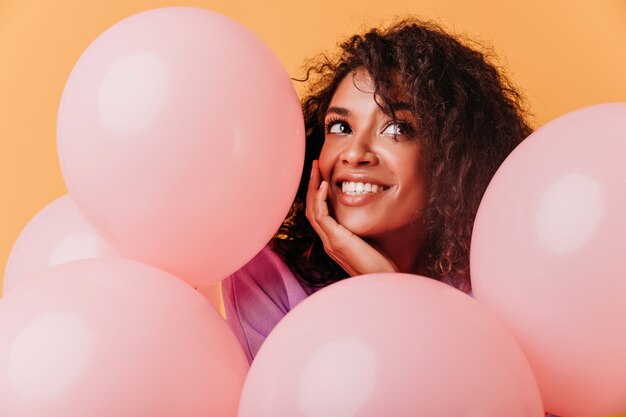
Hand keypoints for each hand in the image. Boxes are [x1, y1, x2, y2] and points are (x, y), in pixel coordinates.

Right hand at [305, 160, 398, 276]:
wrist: (383, 282)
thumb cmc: (381, 266)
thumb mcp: (369, 242)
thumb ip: (361, 230)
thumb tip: (366, 215)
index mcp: (334, 241)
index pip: (319, 213)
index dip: (317, 194)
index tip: (321, 175)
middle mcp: (328, 241)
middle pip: (311, 209)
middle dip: (311, 186)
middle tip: (314, 166)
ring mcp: (330, 242)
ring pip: (312, 210)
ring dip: (312, 188)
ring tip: (315, 169)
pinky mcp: (336, 241)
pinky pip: (321, 217)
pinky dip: (320, 200)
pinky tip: (323, 186)